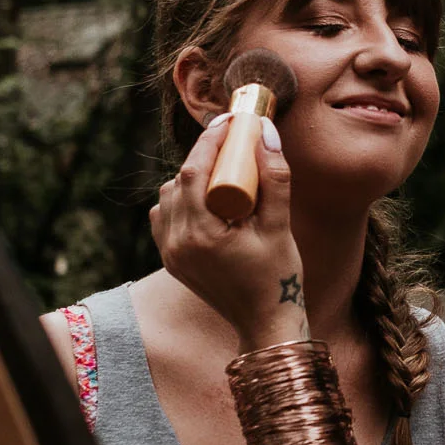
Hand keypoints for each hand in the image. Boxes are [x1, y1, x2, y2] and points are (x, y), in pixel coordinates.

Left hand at [150, 113, 307, 350]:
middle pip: (179, 180)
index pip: (195, 171)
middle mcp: (177, 243)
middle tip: (232, 142)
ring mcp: (170, 253)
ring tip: (222, 174)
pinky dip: (181, 201)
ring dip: (191, 179)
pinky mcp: (171, 260)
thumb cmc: (277, 278)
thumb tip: (264, 132)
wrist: (264, 323)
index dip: (211, 140)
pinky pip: (165, 216)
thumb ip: (274, 178)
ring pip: (168, 196)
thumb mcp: (280, 226)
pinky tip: (205, 201)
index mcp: (201, 235)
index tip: (230, 122)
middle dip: (204, 156)